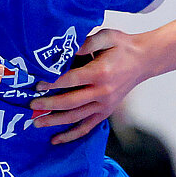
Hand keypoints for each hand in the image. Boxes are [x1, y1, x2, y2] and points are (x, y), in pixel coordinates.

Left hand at [30, 28, 157, 144]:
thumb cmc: (123, 46)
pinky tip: (55, 140)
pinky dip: (71, 135)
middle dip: (48, 105)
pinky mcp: (105, 112)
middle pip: (70, 102)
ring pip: (75, 117)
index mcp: (100, 73)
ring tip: (36, 123)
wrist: (144, 60)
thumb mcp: (107, 36)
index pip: (71, 80)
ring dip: (55, 122)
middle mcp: (102, 92)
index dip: (52, 83)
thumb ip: (87, 42)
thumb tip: (67, 49)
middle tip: (31, 106)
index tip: (37, 85)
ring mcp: (104, 105)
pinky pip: (86, 127)